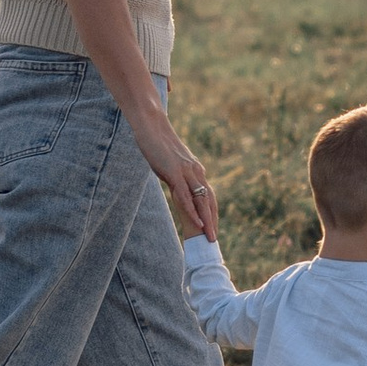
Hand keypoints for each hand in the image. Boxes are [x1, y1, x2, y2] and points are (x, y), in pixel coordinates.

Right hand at [140, 112, 217, 241]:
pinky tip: (197, 223)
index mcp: (195, 169)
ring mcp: (186, 172)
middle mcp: (195, 171)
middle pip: (208, 200)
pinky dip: (193, 211)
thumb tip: (175, 182)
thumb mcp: (170, 162)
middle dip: (213, 220)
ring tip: (210, 236)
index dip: (211, 212)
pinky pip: (186, 196)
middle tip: (215, 239)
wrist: (151, 126)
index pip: (207, 194)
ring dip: (207, 220)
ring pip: (200, 200)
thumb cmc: (157, 143)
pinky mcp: (175, 173)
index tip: (213, 227)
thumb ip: (176, 173)